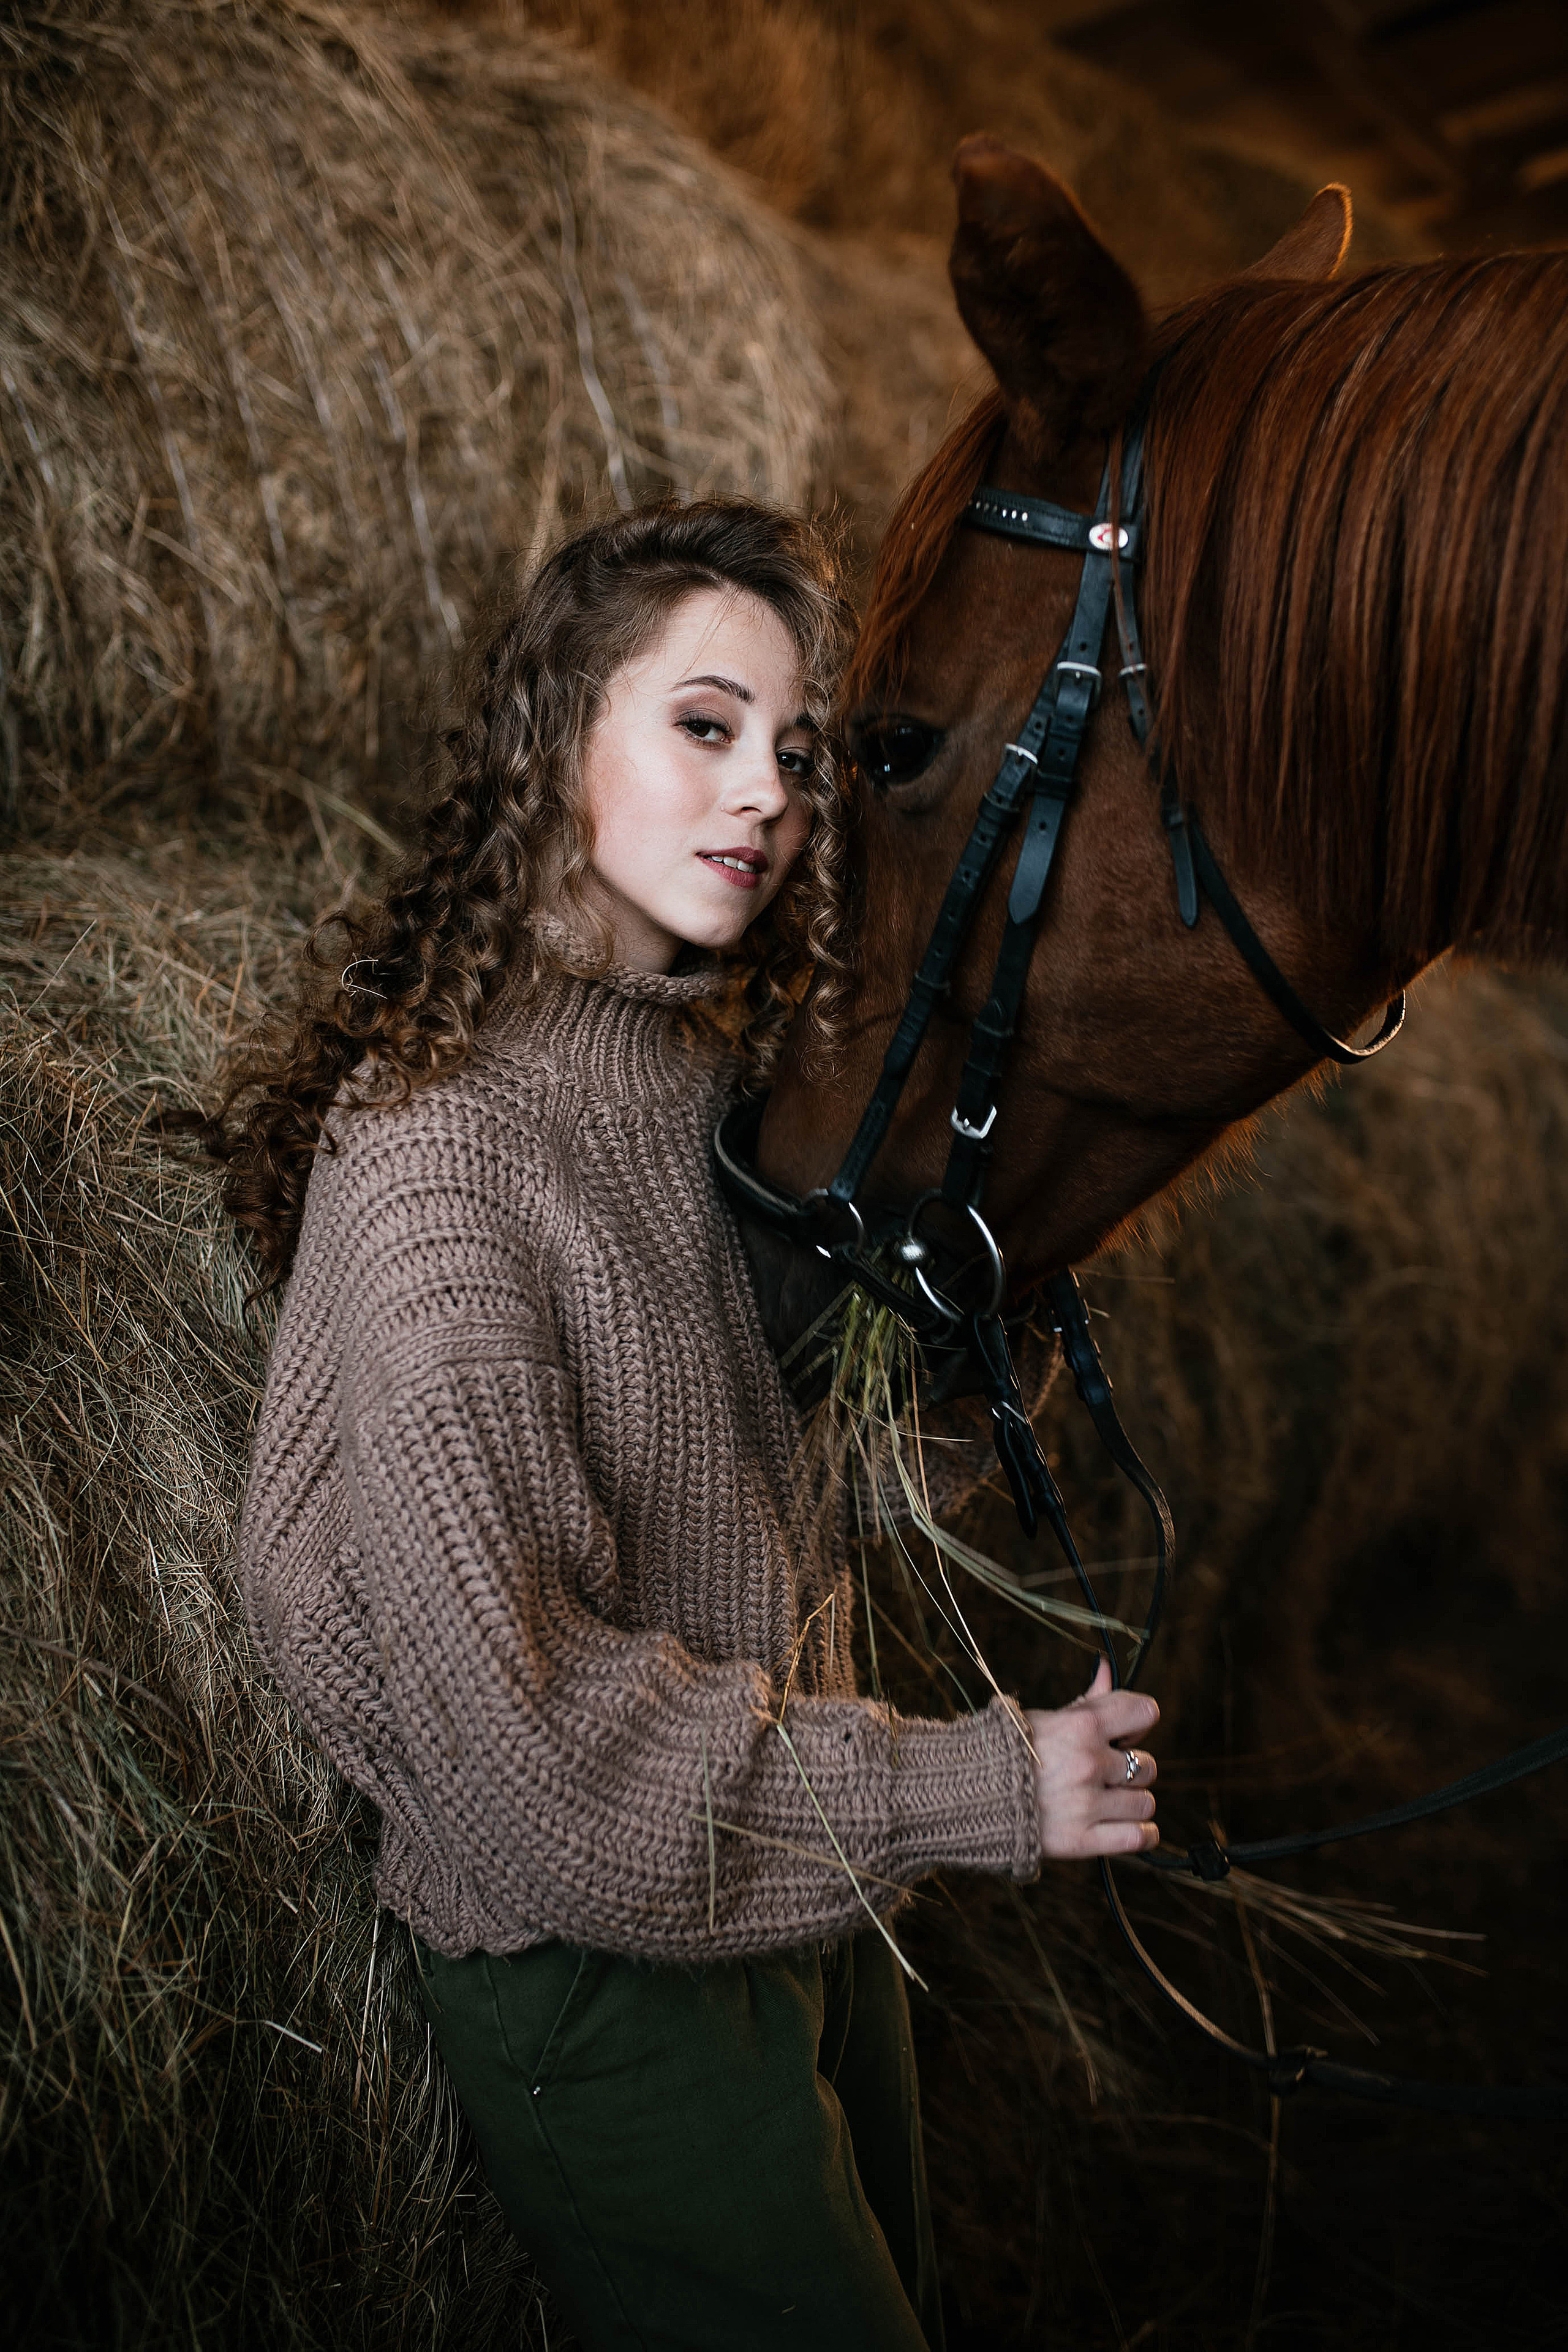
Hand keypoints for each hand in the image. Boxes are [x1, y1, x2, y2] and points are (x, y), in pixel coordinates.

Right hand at [1025, 1658, 1159, 1859]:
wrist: (962, 1794)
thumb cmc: (1006, 1751)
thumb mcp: (1044, 1718)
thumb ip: (1086, 1700)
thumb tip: (1106, 1668)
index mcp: (1081, 1725)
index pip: (1145, 1712)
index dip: (1138, 1723)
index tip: (1122, 1735)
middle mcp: (1089, 1762)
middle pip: (1147, 1765)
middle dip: (1131, 1769)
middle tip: (1106, 1774)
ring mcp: (1086, 1804)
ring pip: (1145, 1803)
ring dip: (1131, 1803)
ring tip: (1108, 1802)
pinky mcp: (1080, 1840)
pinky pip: (1138, 1837)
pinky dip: (1140, 1833)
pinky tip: (1126, 1826)